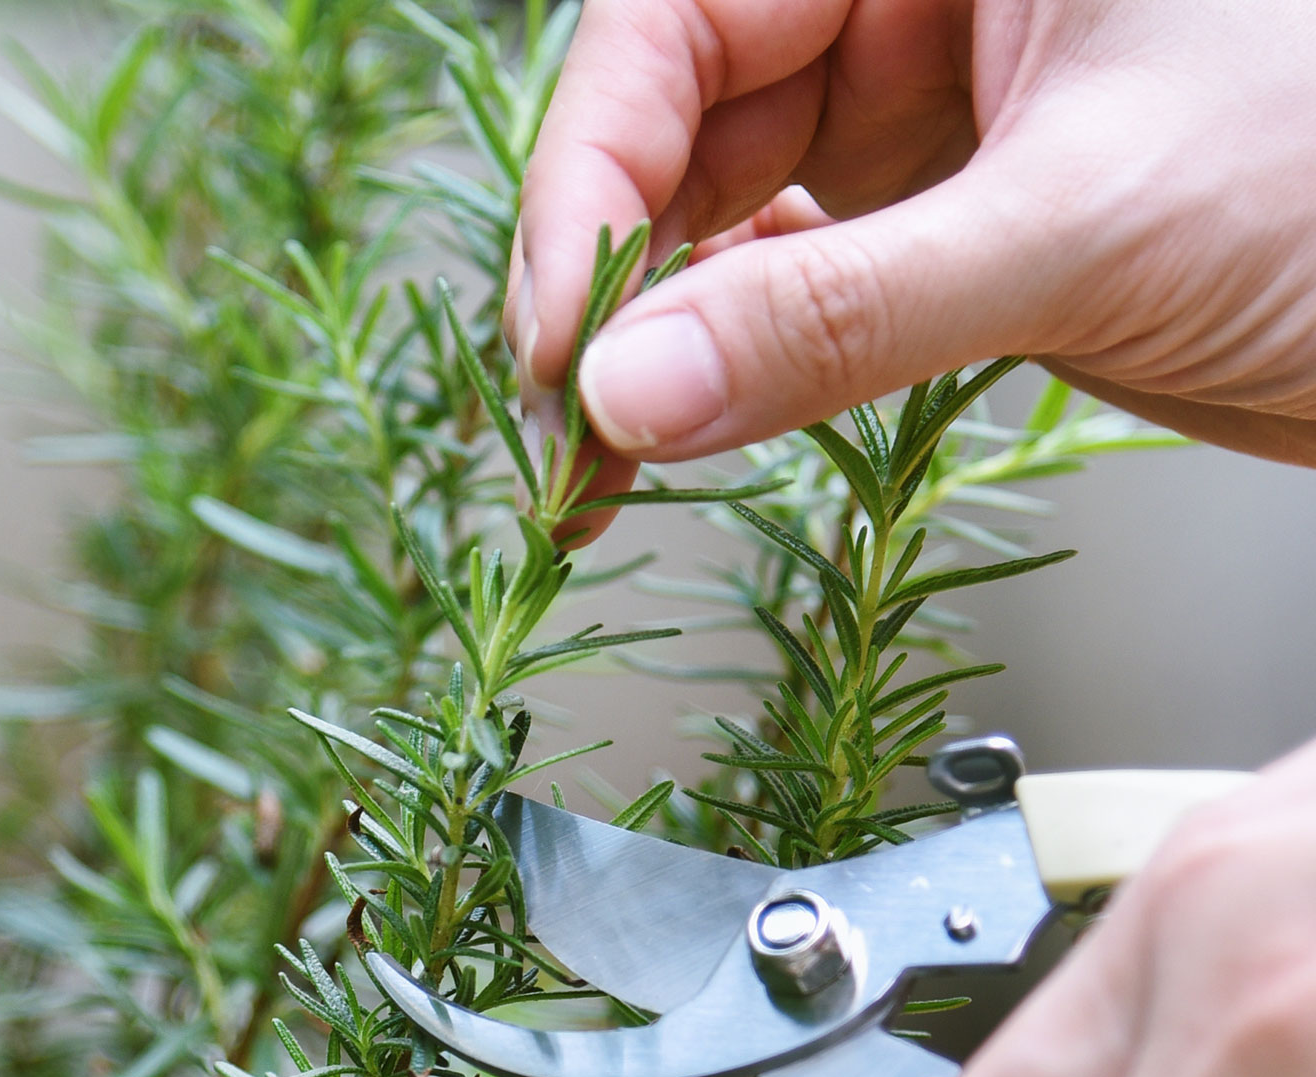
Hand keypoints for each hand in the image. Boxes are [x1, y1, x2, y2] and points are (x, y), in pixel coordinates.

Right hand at [513, 0, 1315, 520]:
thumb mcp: (1086, 228)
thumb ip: (841, 315)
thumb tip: (632, 389)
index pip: (683, 18)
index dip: (593, 173)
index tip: (565, 332)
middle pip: (678, 117)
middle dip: (610, 273)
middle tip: (570, 423)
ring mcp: (933, 110)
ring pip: (720, 211)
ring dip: (653, 339)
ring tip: (607, 459)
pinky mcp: (950, 218)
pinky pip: (793, 283)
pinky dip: (734, 366)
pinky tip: (689, 430)